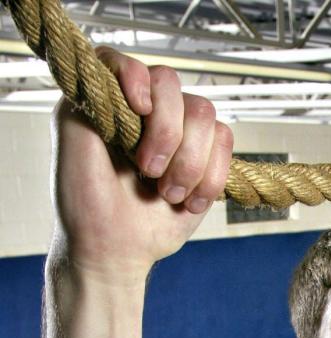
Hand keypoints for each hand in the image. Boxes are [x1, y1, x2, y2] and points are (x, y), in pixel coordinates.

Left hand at [50, 49, 232, 279]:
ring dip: (189, 163)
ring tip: (168, 194)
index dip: (137, 79)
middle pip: (172, 86)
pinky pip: (225, 145)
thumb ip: (87, 103)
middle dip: (166, 134)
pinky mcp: (204, 157)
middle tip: (148, 172)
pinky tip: (188, 201)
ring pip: (206, 117)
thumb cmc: (87, 206)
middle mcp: (142, 109)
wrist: (117, 251)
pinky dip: (210, 178)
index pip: (124, 62)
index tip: (137, 110)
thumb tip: (119, 75)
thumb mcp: (73, 150)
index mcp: (105, 100)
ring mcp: (176, 131)